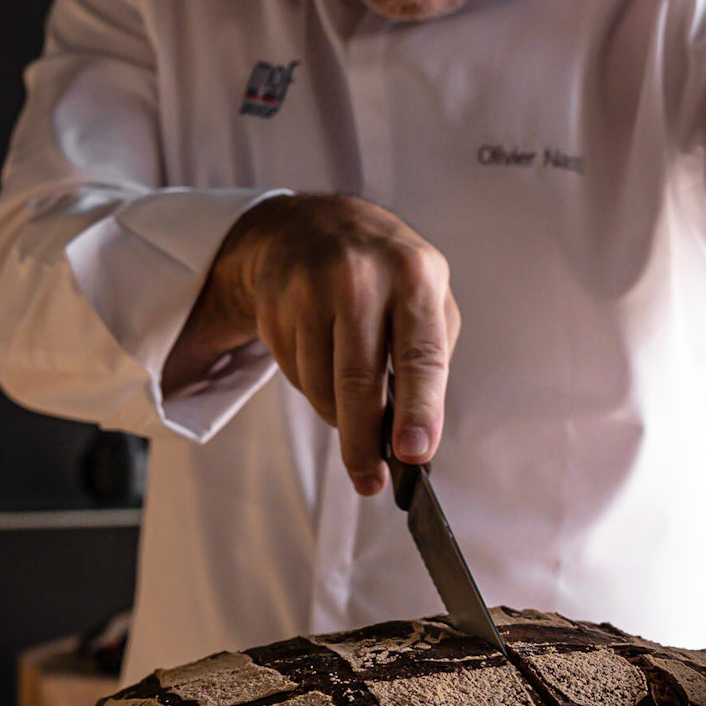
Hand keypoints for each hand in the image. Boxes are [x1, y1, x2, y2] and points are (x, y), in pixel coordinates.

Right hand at [161, 193, 459, 491]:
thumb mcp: (426, 297)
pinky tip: (322, 358)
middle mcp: (362, 279)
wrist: (312, 225)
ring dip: (338, 413)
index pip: (421, 355)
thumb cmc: (385, 274)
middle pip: (359, 381)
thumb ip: (428, 359)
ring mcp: (312, 289)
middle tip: (370, 480)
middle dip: (364, 442)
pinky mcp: (276, 304)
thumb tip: (416, 438)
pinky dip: (313, 386)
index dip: (419, 409)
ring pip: (322, 387)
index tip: (415, 452)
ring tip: (351, 399)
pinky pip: (296, 374)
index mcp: (415, 277)